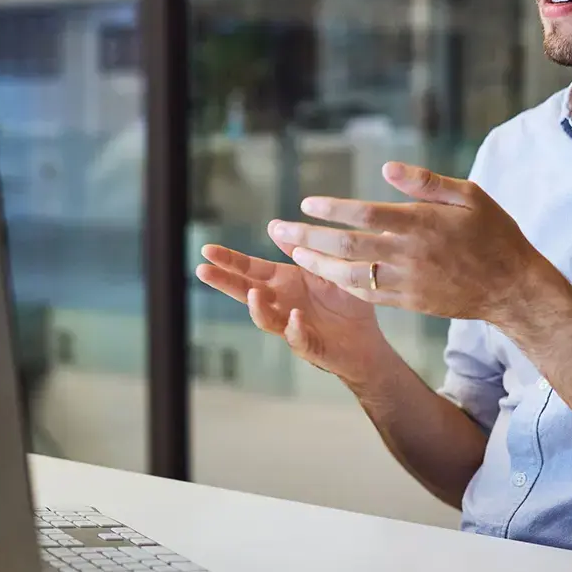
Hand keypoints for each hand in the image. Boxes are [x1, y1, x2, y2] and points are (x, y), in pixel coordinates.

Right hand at [195, 228, 389, 388]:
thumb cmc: (346, 301)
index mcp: (284, 283)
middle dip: (224, 282)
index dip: (229, 260)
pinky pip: (298, 339)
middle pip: (246, 292)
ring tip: (253, 293)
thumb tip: (273, 224)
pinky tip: (295, 317)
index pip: (251, 270)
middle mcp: (282, 304)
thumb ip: (301, 249)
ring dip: (257, 307)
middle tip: (202, 270)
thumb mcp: (324, 267)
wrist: (368, 339)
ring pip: (266, 319)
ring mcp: (292, 326)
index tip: (207, 250)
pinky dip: (294, 329)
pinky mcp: (311, 346)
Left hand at [269, 161, 535, 325]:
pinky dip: (343, 284)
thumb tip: (386, 168)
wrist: (511, 287)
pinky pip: (368, 295)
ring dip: (318, 265)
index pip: (366, 214)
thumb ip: (426, 182)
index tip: (306, 203)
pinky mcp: (409, 302)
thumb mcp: (469, 195)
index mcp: (421, 223)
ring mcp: (408, 281)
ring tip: (293, 254)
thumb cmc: (492, 232)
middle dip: (308, 238)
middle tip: (277, 230)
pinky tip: (325, 275)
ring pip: (351, 275)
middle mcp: (409, 253)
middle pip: (348, 246)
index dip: (333, 209)